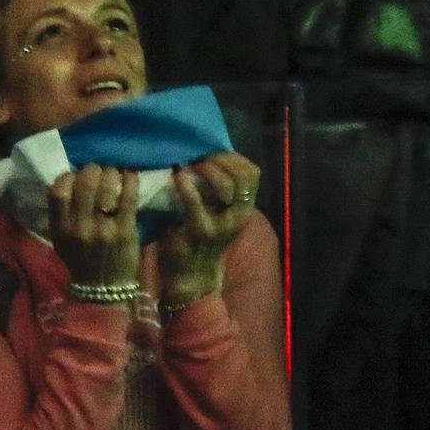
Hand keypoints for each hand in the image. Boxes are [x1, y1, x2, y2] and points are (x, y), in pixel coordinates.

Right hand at [47, 166, 141, 289]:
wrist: (103, 288)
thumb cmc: (81, 260)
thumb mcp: (61, 240)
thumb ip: (62, 214)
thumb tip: (71, 180)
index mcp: (61, 229)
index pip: (58, 191)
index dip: (68, 176)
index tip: (75, 175)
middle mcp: (80, 227)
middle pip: (84, 183)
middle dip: (93, 170)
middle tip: (99, 170)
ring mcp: (103, 229)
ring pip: (107, 186)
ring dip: (112, 173)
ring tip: (114, 173)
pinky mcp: (125, 231)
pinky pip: (128, 197)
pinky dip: (130, 181)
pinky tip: (131, 174)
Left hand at [157, 152, 258, 307]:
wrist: (192, 276)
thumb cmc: (200, 241)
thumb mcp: (216, 214)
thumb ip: (218, 192)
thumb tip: (208, 160)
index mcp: (244, 209)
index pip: (252, 173)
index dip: (233, 158)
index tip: (212, 153)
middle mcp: (238, 215)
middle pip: (243, 176)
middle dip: (220, 160)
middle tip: (199, 159)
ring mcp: (222, 224)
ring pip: (227, 185)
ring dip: (207, 170)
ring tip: (189, 167)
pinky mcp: (201, 230)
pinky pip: (196, 201)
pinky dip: (186, 185)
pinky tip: (177, 176)